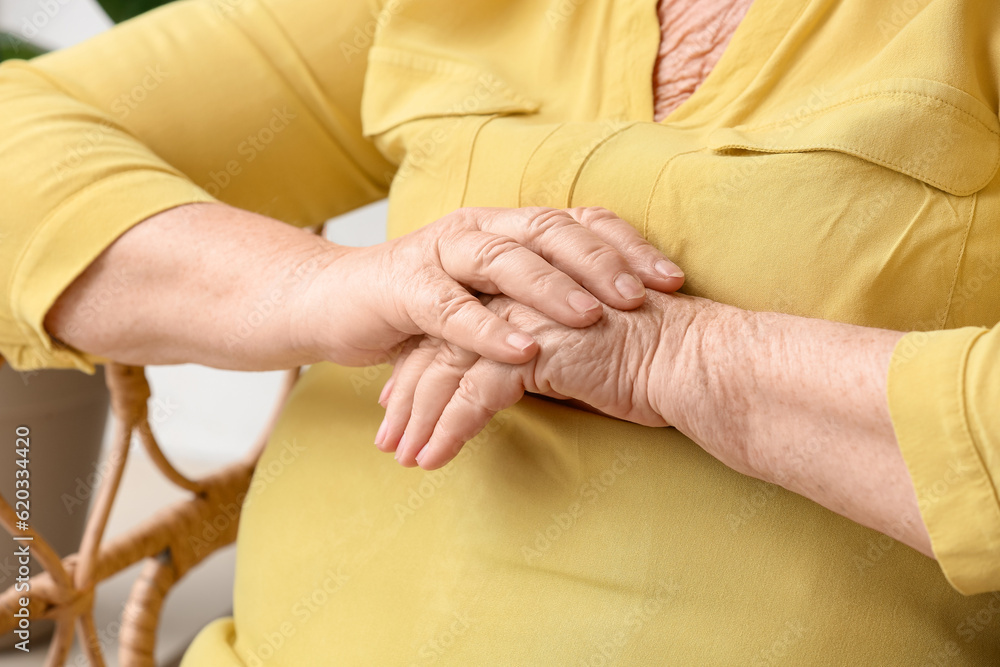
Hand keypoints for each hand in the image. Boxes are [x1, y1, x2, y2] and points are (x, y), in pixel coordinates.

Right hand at [292, 206, 684, 365]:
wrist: (335, 303)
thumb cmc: (425, 307)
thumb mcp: (492, 299)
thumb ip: (540, 302)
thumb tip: (618, 323)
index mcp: (509, 227)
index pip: (578, 224)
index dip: (626, 248)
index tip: (672, 282)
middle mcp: (479, 227)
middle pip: (550, 231)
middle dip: (601, 262)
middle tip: (645, 297)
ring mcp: (439, 251)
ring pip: (504, 259)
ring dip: (551, 288)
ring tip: (592, 317)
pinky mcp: (403, 286)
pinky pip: (450, 306)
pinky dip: (487, 328)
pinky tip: (521, 349)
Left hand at [376, 291, 703, 468]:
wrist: (698, 364)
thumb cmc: (656, 365)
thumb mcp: (587, 355)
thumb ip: (550, 355)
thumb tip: (526, 381)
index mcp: (529, 290)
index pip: (461, 326)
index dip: (428, 366)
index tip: (403, 402)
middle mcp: (519, 296)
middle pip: (444, 343)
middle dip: (411, 394)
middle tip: (389, 436)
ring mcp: (525, 318)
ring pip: (450, 368)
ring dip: (420, 417)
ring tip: (401, 456)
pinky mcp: (535, 348)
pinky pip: (476, 394)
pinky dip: (449, 430)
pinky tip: (431, 460)